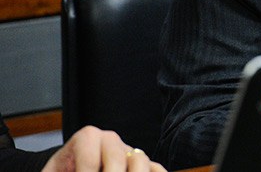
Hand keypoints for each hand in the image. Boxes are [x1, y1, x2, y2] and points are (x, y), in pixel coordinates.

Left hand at [42, 126, 166, 171]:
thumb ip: (58, 171)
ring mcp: (129, 150)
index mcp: (86, 138)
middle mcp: (111, 140)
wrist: (69, 168)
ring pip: (140, 163)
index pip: (89, 161)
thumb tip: (68, 171)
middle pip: (116, 160)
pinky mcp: (143, 163)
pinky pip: (156, 169)